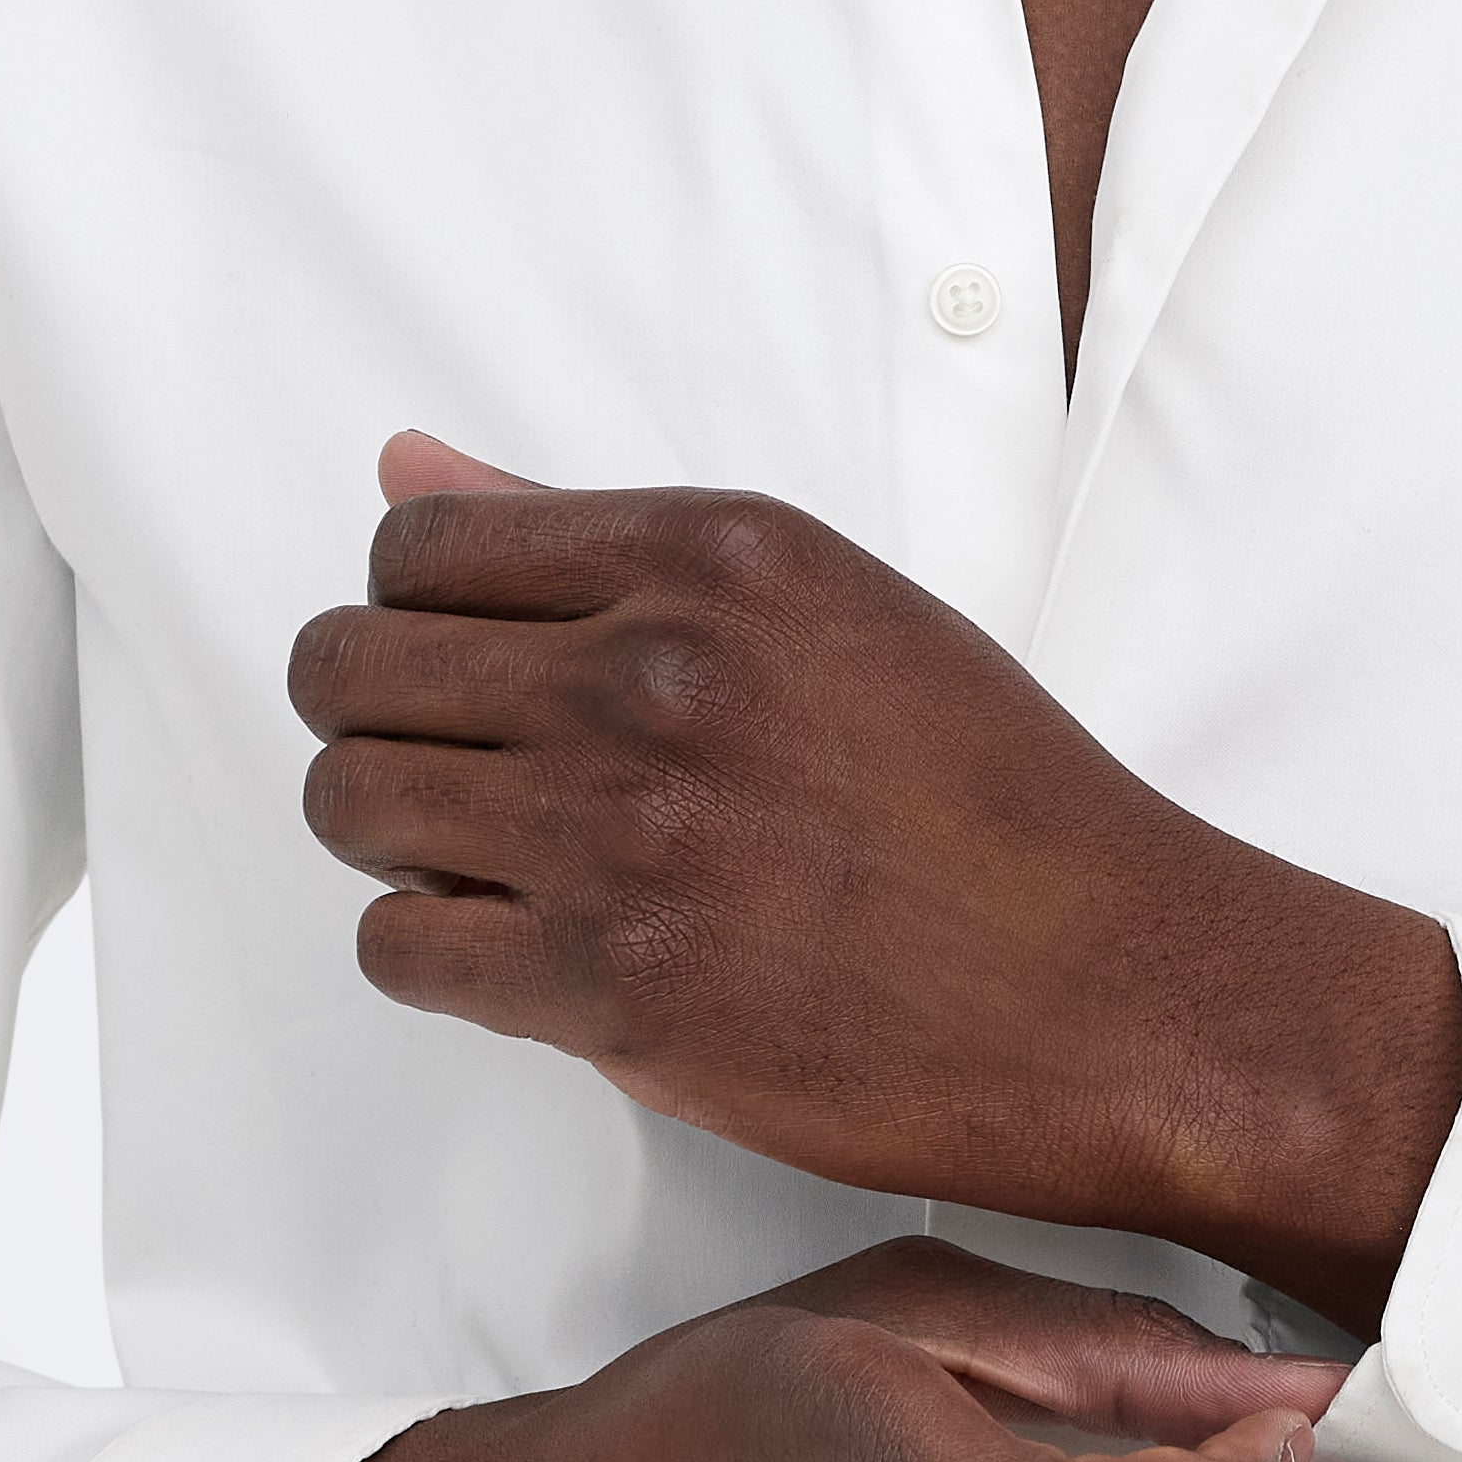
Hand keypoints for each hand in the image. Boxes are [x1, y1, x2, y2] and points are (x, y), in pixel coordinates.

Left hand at [287, 440, 1461, 1333]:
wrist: (1112, 990)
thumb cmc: (991, 803)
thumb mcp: (823, 607)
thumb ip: (596, 540)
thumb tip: (407, 471)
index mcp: (714, 558)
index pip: (419, 549)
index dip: (414, 618)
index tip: (465, 673)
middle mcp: (655, 678)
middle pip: (349, 669)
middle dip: (376, 723)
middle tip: (451, 772)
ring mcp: (624, 836)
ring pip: (349, 803)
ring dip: (391, 837)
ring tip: (491, 863)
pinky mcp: (610, 990)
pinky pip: (398, 947)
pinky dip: (435, 954)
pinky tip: (522, 952)